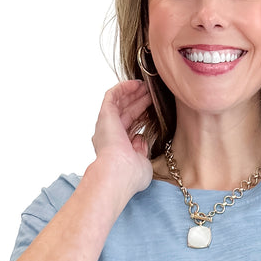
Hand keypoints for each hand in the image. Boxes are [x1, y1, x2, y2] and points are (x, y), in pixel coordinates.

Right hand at [91, 80, 155, 197]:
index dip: (142, 115)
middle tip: (152, 93)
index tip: (154, 109)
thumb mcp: (143, 163)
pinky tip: (136, 84)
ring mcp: (106, 125)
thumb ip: (142, 150)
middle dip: (139, 101)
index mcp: (118, 147)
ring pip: (119, 102)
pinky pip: (112, 96)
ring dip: (132, 93)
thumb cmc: (130, 176)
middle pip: (126, 112)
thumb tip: (141, 138)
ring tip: (146, 86)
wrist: (118, 173)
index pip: (130, 126)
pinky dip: (123, 88)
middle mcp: (110, 135)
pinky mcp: (105, 115)